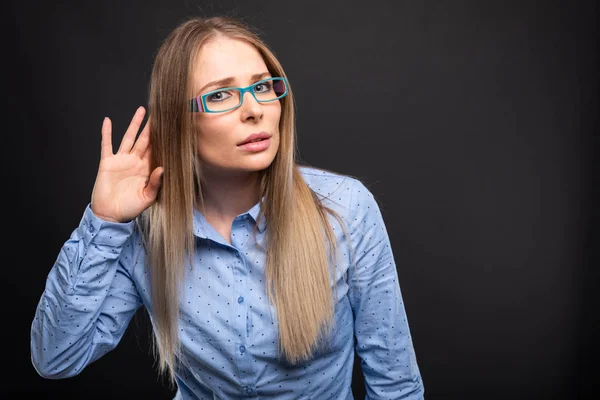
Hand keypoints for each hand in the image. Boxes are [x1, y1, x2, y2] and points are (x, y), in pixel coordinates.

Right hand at [90, 106, 163, 222]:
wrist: (110, 214)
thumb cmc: (130, 208)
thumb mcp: (147, 198)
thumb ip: (155, 183)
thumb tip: (163, 169)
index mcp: (147, 169)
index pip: (157, 151)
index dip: (163, 139)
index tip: (171, 127)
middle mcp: (135, 161)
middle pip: (145, 140)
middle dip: (152, 127)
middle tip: (160, 112)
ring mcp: (121, 160)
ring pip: (129, 137)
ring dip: (134, 124)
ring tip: (141, 110)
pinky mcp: (108, 162)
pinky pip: (107, 144)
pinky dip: (106, 132)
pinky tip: (108, 121)